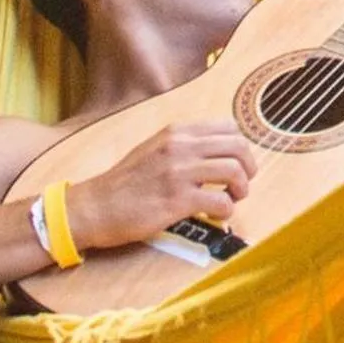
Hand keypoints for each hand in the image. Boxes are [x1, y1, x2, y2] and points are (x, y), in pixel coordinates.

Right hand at [66, 122, 257, 250]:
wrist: (95, 207)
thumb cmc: (125, 182)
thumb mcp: (155, 148)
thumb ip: (185, 146)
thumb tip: (219, 152)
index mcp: (177, 132)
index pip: (229, 127)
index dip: (240, 147)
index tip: (237, 163)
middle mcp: (181, 146)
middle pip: (239, 147)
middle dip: (248, 167)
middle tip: (242, 184)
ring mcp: (180, 172)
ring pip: (235, 171)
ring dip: (241, 189)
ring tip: (231, 200)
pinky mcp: (177, 200)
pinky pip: (221, 201)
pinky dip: (226, 210)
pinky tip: (215, 214)